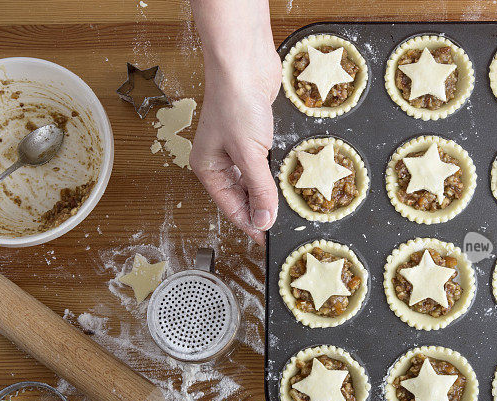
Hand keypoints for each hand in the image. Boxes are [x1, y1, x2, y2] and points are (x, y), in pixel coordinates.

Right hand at [189, 29, 280, 244]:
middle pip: (243, 197)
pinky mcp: (255, 136)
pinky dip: (275, 174)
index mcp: (208, 168)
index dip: (251, 225)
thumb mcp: (249, 153)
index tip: (269, 242)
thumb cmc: (236, 103)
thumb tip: (264, 220)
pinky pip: (265, 164)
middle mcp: (220, 160)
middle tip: (284, 227)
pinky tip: (287, 182)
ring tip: (288, 208)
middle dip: (262, 210)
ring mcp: (238, 148)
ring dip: (270, 192)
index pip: (231, 208)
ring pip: (255, 181)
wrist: (244, 63)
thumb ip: (260, 189)